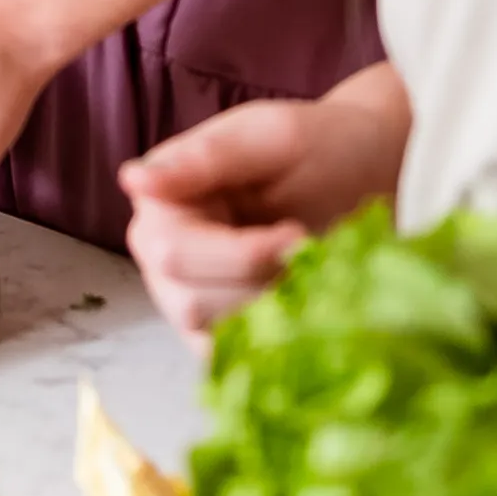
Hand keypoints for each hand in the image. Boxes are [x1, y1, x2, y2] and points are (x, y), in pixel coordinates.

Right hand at [120, 75, 409, 346]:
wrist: (363, 173)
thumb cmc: (318, 145)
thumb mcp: (266, 138)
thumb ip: (204, 159)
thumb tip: (133, 179)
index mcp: (161, 199)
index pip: (173, 252)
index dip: (242, 255)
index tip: (297, 234)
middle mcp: (161, 251)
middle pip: (188, 302)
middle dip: (261, 285)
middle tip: (310, 252)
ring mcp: (187, 294)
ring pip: (211, 334)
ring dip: (271, 311)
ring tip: (308, 272)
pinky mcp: (219, 328)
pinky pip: (231, 357)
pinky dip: (272, 339)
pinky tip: (303, 303)